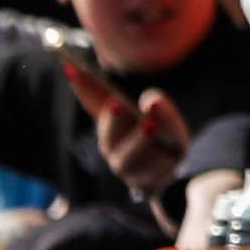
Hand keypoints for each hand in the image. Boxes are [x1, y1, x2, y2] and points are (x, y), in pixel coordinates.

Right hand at [57, 57, 190, 196]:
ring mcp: (126, 166)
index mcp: (115, 123)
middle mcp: (113, 146)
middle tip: (117, 103)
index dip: (82, 86)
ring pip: (128, 156)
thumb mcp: (166, 116)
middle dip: (112, 119)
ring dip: (139, 140)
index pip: (95, 102)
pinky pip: (151, 173)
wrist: (180, 174)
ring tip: (150, 127)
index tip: (68, 65)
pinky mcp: (142, 184)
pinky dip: (163, 162)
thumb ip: (159, 107)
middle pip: (108, 134)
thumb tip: (151, 104)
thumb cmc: (167, 137)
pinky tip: (172, 156)